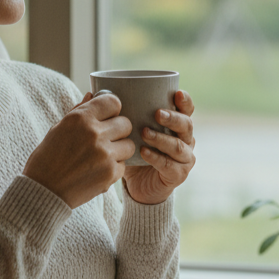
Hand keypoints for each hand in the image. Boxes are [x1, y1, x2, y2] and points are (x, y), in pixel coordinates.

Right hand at [23, 92, 134, 208]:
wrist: (43, 191)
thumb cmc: (48, 158)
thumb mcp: (58, 129)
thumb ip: (79, 110)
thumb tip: (92, 93)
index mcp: (80, 118)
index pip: (114, 102)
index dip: (112, 109)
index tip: (107, 116)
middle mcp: (94, 133)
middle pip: (126, 123)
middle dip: (118, 130)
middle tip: (106, 138)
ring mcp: (104, 154)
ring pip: (129, 145)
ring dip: (119, 150)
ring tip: (103, 156)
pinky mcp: (110, 174)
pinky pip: (123, 165)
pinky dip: (114, 168)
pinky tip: (98, 170)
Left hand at [123, 90, 195, 204]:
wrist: (138, 185)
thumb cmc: (134, 151)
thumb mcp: (128, 131)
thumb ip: (116, 113)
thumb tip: (91, 93)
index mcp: (177, 125)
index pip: (187, 109)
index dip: (185, 101)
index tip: (176, 93)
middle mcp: (185, 139)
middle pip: (186, 125)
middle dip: (173, 118)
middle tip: (157, 114)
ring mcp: (184, 158)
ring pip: (178, 146)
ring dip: (161, 138)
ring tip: (144, 133)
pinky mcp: (178, 174)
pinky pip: (169, 164)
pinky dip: (156, 157)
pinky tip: (143, 152)